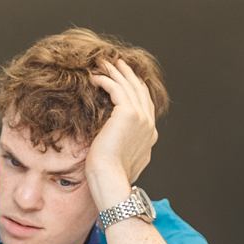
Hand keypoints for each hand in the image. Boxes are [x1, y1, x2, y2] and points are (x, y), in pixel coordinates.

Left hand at [85, 58, 158, 211]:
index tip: (124, 77)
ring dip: (115, 72)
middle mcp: (148, 124)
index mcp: (149, 134)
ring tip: (102, 63)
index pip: (144, 103)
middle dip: (127, 74)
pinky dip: (106, 80)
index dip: (135, 87)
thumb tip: (117, 143)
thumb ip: (125, 147)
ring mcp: (141, 118)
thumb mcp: (122, 160)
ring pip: (128, 86)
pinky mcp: (128, 114)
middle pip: (139, 90)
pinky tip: (94, 77)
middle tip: (115, 63)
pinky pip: (116, 89)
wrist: (111, 181)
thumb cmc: (111, 177)